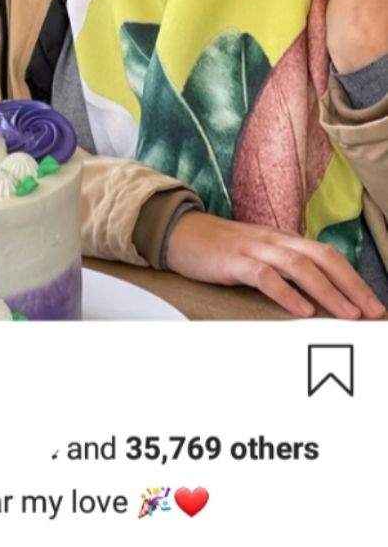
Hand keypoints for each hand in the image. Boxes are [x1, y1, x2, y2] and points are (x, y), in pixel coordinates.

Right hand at [166, 211, 385, 318]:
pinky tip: (301, 310)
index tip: (372, 304)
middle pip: (322, 257)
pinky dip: (286, 293)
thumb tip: (315, 294)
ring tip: (347, 314)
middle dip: (352, 285)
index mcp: (283, 239)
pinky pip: (264, 275)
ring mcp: (254, 247)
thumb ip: (283, 269)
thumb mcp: (257, 254)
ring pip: (299, 265)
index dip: (353, 278)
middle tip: (372, 312)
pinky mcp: (233, 260)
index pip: (327, 255)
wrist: (178, 232)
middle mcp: (274, 240)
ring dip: (327, 290)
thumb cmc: (220, 249)